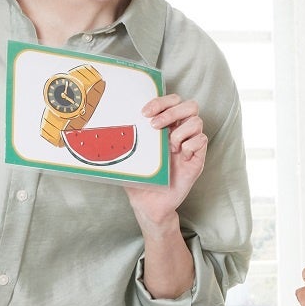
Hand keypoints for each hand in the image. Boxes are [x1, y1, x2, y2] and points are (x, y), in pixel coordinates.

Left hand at [126, 95, 207, 226]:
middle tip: (155, 125)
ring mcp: (190, 145)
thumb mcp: (129, 156)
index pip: (172, 101)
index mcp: (165, 127)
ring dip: (180, 131)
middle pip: (189, 106)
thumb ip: (124, 140)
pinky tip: (180, 156)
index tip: (144, 112)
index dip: (161, 101)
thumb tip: (102, 127)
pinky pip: (202, 141)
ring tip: (169, 147)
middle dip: (172, 111)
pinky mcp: (197, 159)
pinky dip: (190, 145)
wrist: (149, 204)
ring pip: (197, 121)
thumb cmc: (140, 179)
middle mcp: (179, 132)